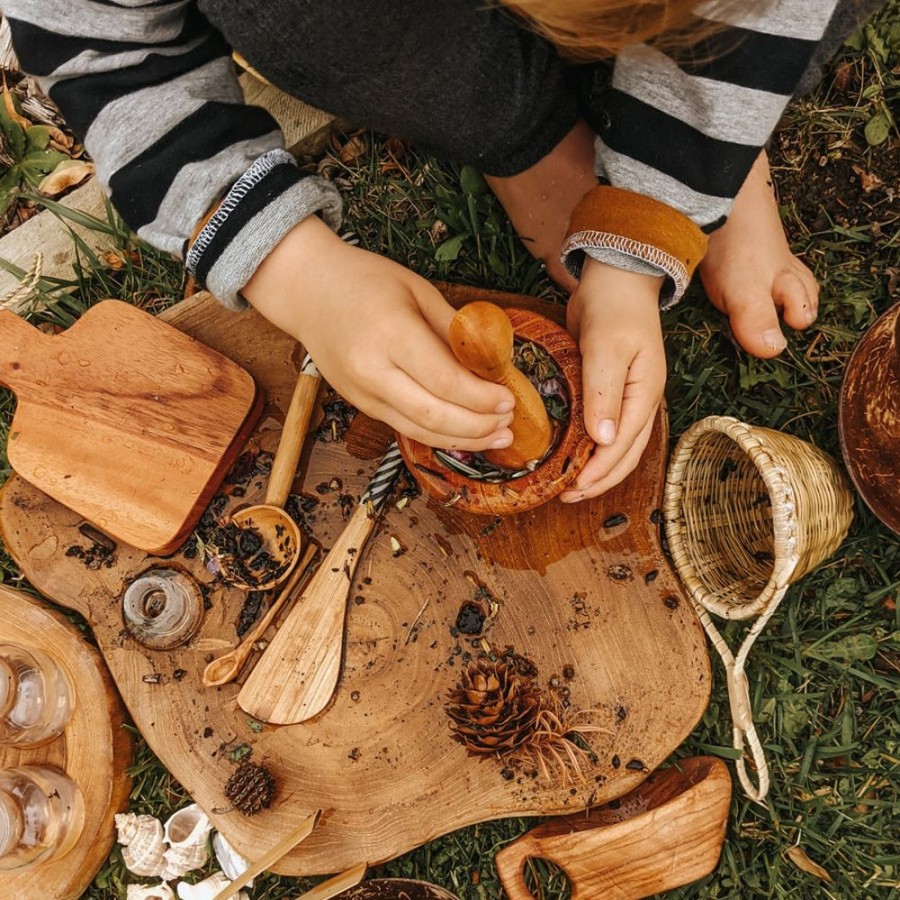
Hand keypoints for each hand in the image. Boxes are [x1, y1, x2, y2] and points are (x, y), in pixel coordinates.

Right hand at [242, 216, 514, 450]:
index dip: (481, 398)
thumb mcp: (417, 290)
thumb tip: (494, 360)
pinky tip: (464, 434)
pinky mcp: (358, 403)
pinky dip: (437, 434)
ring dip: (462, 440)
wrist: (306, 289)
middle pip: (432, 415)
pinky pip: (403, 427)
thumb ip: (454, 329)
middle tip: (509, 423)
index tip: (510, 398)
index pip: (445, 380)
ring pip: (418, 430)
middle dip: (477, 425)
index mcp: (391, 334)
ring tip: (496, 437)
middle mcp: (372, 370)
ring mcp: (361, 392)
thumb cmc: (364, 281)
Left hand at [560, 258, 665, 500]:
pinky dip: (588, 445)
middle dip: (599, 479)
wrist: (615, 276)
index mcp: (646, 395)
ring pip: (615, 444)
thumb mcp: (608, 348)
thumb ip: (604, 393)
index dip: (600, 472)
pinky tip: (569, 452)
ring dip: (595, 467)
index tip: (575, 488)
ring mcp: (626, 396)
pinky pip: (602, 426)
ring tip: (568, 484)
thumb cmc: (615, 307)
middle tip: (567, 496)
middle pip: (624, 453)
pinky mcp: (609, 389)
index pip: (624, 445)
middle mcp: (640, 401)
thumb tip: (603, 440)